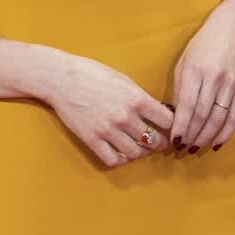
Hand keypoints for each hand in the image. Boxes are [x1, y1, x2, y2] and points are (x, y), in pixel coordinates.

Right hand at [44, 53, 175, 168]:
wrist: (61, 78)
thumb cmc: (92, 74)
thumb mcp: (124, 80)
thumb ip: (140, 98)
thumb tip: (156, 112)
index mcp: (137, 98)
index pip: (168, 120)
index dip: (173, 125)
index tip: (171, 127)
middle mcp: (125, 116)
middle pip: (155, 141)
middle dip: (161, 143)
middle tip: (160, 142)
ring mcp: (108, 130)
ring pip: (136, 153)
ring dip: (142, 153)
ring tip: (141, 148)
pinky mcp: (92, 139)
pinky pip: (113, 159)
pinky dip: (121, 160)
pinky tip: (122, 153)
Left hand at [169, 0, 234, 150]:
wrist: (233, 28)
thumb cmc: (202, 46)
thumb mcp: (184, 62)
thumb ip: (180, 89)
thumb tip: (175, 117)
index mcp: (195, 70)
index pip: (187, 105)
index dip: (181, 127)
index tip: (173, 141)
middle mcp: (214, 78)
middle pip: (202, 115)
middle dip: (192, 136)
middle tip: (183, 150)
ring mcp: (231, 84)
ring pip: (218, 118)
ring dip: (206, 137)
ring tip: (196, 149)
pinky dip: (226, 133)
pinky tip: (217, 143)